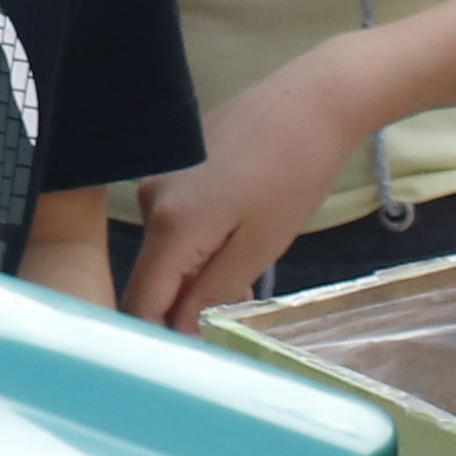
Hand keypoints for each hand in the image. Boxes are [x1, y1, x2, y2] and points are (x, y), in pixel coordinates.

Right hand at [122, 63, 361, 323]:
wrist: (313, 99)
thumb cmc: (295, 174)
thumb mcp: (260, 246)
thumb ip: (212, 293)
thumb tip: (179, 333)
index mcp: (168, 224)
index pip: (141, 300)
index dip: (159, 337)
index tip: (192, 356)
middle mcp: (149, 199)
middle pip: (154, 276)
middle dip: (186, 305)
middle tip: (237, 310)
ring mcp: (160, 179)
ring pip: (168, 250)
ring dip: (198, 273)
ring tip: (249, 266)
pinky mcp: (176, 165)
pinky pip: (176, 221)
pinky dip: (201, 242)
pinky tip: (242, 231)